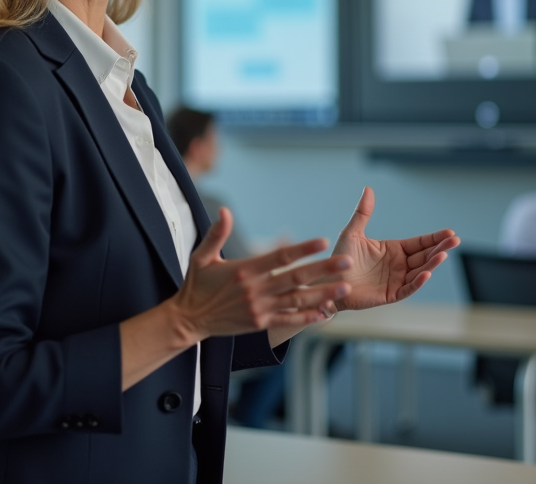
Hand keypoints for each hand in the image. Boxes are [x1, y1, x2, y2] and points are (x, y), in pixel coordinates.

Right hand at [169, 209, 352, 342]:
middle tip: (346, 262)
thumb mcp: (201, 257)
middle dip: (324, 270)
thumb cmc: (197, 285)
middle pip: (296, 278)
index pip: (280, 256)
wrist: (189, 319)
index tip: (323, 241)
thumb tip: (225, 212)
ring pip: (297, 300)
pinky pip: (288, 320)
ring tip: (345, 287)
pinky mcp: (260, 323)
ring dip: (323, 294)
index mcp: (244, 269)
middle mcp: (255, 289)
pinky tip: (325, 313)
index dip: (303, 249)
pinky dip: (307, 317)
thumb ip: (216, 234)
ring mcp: (259, 308)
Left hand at [330, 187, 459, 311]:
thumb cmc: (340, 258)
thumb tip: (368, 188)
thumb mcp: (352, 232)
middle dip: (440, 248)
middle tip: (455, 240)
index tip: (450, 232)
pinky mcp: (390, 294)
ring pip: (420, 271)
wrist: (328, 281)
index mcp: (393, 250)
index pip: (419, 243)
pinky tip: (426, 273)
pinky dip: (417, 282)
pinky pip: (408, 288)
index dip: (434, 238)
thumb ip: (363, 213)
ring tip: (443, 254)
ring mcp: (396, 280)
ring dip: (432, 264)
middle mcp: (399, 265)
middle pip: (424, 256)